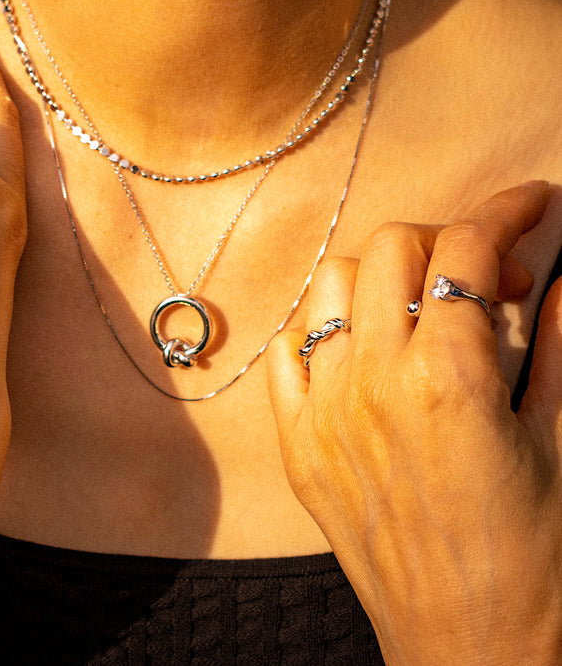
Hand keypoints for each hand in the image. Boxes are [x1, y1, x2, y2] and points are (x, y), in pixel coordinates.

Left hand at [267, 183, 561, 664]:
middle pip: (390, 249)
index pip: (465, 251)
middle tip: (489, 270)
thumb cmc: (537, 558)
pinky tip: (363, 346)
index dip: (504, 210)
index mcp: (446, 377)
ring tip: (425, 305)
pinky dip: (325, 329)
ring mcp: (323, 408)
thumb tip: (557, 276)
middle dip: (445, 237)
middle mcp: (370, 380)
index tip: (531, 201)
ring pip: (332, 285)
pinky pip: (289, 350)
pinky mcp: (296, 441)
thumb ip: (557, 345)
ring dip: (383, 275)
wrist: (473, 649)